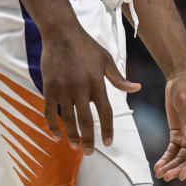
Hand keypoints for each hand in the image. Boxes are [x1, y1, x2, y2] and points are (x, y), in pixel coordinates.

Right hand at [40, 27, 140, 154]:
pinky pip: (50, 113)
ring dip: (72, 136)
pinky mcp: (49, 88)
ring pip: (68, 120)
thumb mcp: (106, 60)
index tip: (108, 143)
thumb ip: (119, 78)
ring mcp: (63, 89)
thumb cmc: (86, 45)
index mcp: (97, 83)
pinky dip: (52, 127)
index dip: (107, 130)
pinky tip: (57, 136)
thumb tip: (137, 88)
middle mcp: (80, 88)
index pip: (105, 113)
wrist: (61, 32)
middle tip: (89, 153)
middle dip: (88, 140)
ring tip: (76, 146)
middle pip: (86, 121)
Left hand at [154, 70, 185, 180]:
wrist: (180, 76)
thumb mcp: (185, 101)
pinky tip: (158, 166)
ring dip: (171, 166)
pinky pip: (173, 149)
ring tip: (160, 174)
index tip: (182, 175)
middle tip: (167, 177)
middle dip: (179, 168)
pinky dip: (166, 158)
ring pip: (181, 156)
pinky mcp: (178, 132)